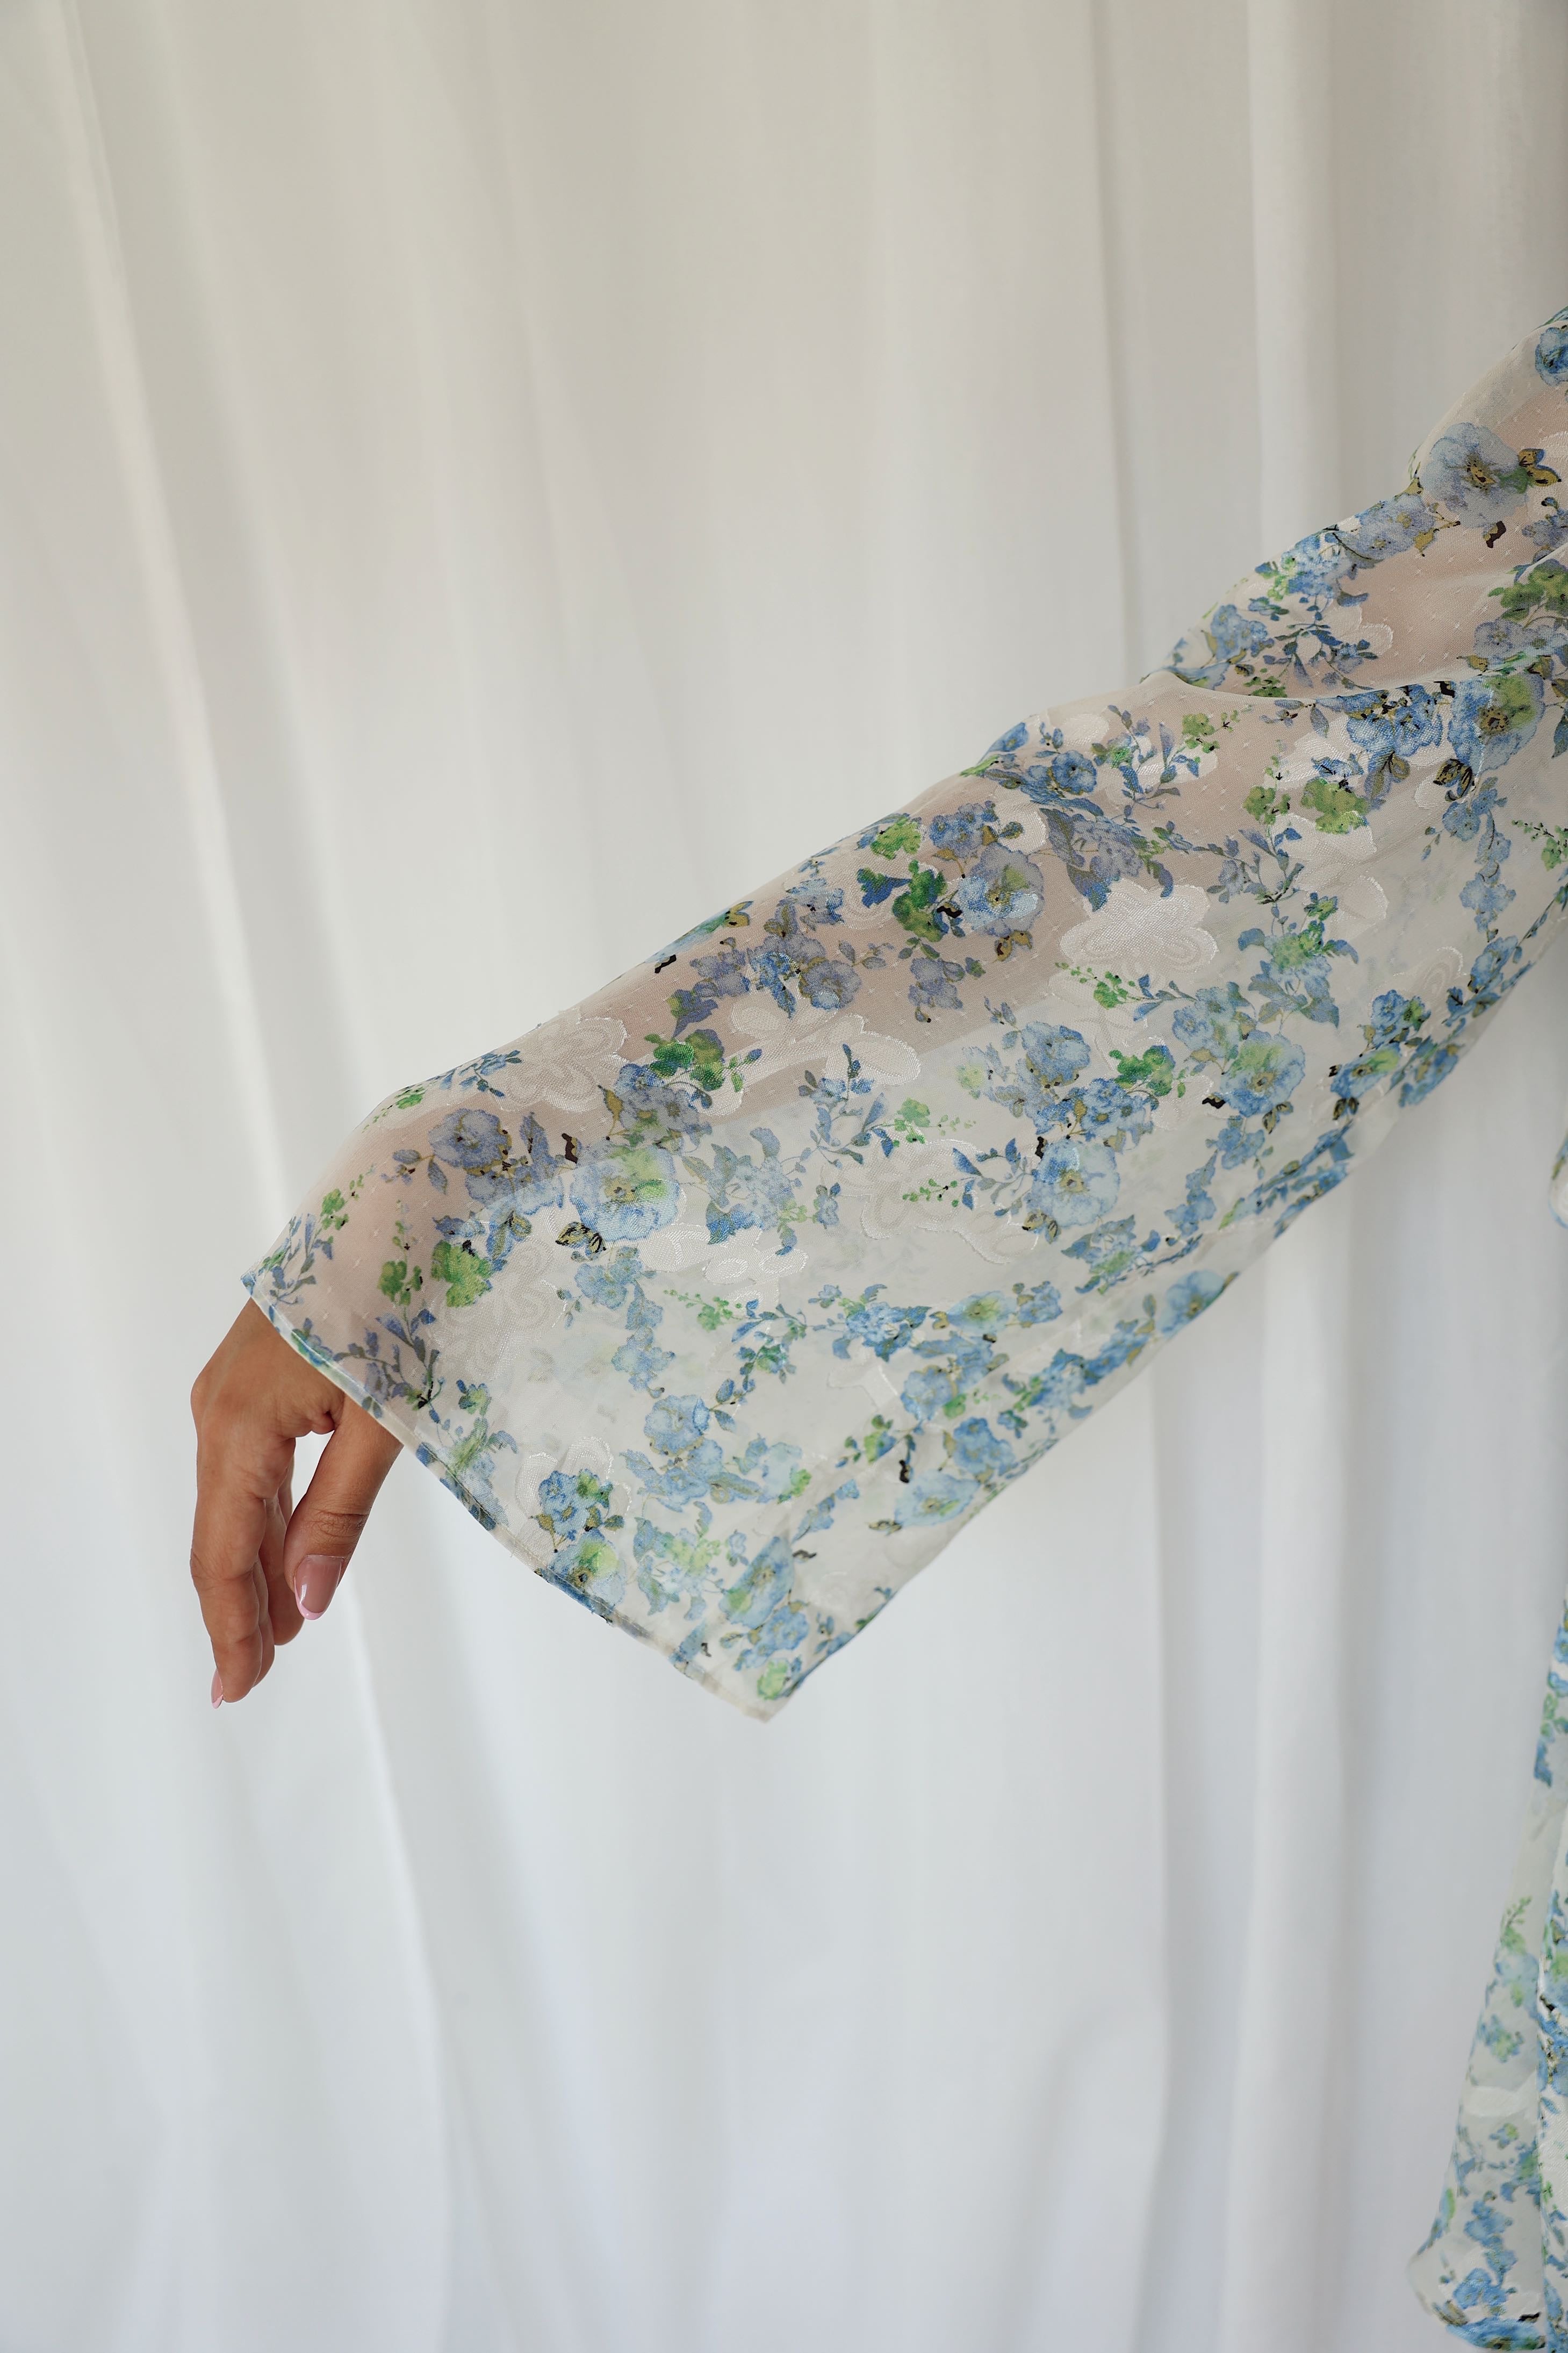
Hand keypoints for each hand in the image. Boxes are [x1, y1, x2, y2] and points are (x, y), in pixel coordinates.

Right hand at [189, 1301, 400, 1705]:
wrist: (401, 1202)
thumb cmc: (401, 1300)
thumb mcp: (383, 1418)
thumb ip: (340, 1511)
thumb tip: (308, 1603)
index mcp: (240, 1426)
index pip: (224, 1553)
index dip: (231, 1627)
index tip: (236, 1691)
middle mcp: (218, 1410)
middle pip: (219, 1533)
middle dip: (238, 1609)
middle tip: (252, 1680)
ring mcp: (230, 1390)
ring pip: (234, 1501)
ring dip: (256, 1566)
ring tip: (279, 1633)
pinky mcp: (255, 1375)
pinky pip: (250, 1465)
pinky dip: (268, 1517)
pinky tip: (289, 1552)